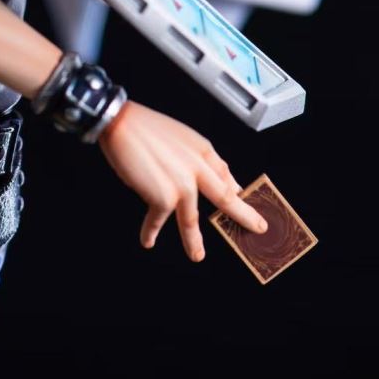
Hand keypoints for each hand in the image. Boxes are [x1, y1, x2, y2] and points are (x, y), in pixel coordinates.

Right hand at [97, 100, 268, 262]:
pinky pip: (158, 219)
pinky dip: (150, 231)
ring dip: (193, 240)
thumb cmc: (143, 126)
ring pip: (192, 219)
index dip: (235, 188)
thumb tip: (207, 174)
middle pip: (225, 197)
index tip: (241, 197)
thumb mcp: (178, 135)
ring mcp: (183, 184)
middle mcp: (197, 167)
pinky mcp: (164, 197)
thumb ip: (193, 156)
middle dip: (244, 215)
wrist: (121, 124)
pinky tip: (148, 240)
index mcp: (202, 149)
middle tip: (257, 227)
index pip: (224, 173)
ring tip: (197, 255)